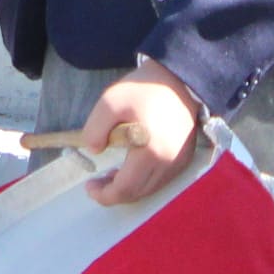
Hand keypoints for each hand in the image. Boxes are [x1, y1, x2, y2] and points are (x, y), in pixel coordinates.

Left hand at [82, 62, 202, 205]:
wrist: (179, 79)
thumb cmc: (145, 89)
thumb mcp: (110, 102)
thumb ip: (95, 129)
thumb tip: (94, 151)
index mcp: (150, 152)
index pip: (125, 188)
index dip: (105, 194)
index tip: (89, 186)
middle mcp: (168, 163)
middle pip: (138, 193)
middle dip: (114, 194)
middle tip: (96, 183)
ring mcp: (179, 162)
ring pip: (150, 189)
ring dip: (129, 188)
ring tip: (111, 176)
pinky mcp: (185, 158)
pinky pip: (161, 180)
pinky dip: (143, 181)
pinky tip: (132, 170)